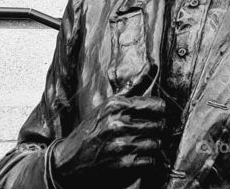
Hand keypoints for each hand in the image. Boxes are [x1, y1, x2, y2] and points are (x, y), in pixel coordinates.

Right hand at [50, 66, 164, 188]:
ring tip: (142, 144)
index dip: (159, 111)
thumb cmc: (92, 129)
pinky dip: (148, 160)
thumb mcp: (108, 104)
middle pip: (160, 125)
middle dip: (157, 129)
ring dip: (152, 146)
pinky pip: (151, 161)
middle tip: (148, 132)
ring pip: (157, 143)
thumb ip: (133, 86)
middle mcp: (118, 123)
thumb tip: (152, 65)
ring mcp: (120, 144)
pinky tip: (138, 157)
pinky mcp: (122, 164)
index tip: (154, 115)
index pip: (158, 105)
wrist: (69, 160)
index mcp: (117, 106)